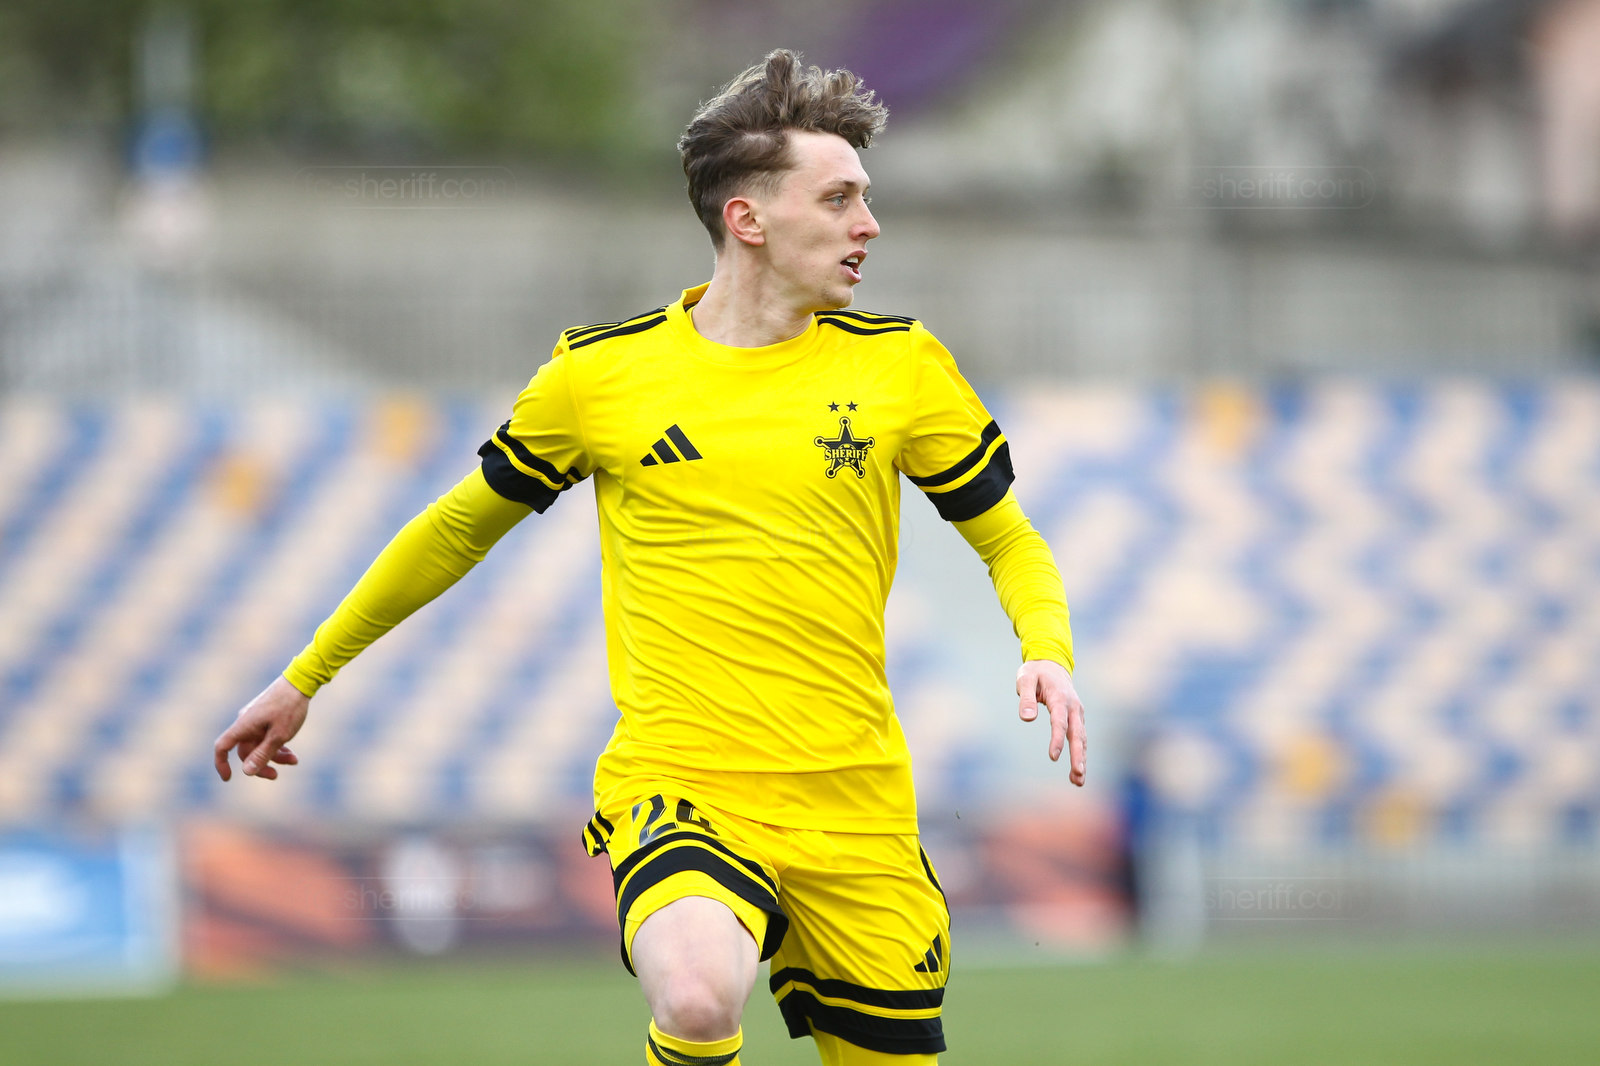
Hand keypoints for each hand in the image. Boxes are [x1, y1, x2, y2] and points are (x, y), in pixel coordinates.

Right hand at [213, 675, 308, 780]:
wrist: (300, 682)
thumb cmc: (289, 707)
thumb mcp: (279, 735)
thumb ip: (263, 754)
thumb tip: (246, 772)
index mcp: (244, 726)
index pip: (222, 747)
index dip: (221, 763)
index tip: (228, 778)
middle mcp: (246, 723)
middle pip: (245, 751)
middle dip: (260, 764)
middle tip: (275, 775)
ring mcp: (256, 720)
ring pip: (259, 745)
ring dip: (274, 756)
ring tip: (294, 761)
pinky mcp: (266, 718)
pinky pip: (266, 737)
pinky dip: (277, 747)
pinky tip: (292, 754)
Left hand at [1016, 660, 1085, 784]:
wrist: (1051, 663)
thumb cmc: (1035, 672)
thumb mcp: (1025, 679)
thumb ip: (1026, 698)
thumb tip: (1027, 718)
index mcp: (1060, 698)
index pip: (1060, 722)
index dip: (1057, 739)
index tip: (1053, 757)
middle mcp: (1073, 707)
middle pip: (1077, 734)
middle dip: (1078, 755)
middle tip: (1077, 775)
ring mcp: (1077, 713)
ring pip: (1082, 739)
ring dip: (1081, 759)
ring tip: (1078, 781)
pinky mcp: (1076, 718)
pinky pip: (1080, 738)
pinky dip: (1080, 754)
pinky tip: (1076, 771)